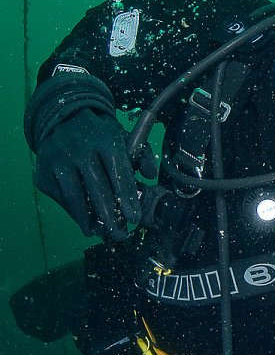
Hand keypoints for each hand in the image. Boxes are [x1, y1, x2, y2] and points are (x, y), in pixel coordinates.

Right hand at [34, 109, 141, 240]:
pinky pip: (62, 199)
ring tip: (102, 233)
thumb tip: (150, 175)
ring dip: (90, 219)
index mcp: (104, 140)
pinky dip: (74, 213)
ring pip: (76, 197)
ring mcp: (58, 161)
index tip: (134, 218)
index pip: (118, 173)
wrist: (62, 120)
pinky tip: (86, 221)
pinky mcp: (44, 173)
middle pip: (97, 188)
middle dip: (111, 216)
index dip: (127, 197)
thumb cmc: (99, 137)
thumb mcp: (122, 138)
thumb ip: (141, 155)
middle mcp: (79, 149)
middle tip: (120, 234)